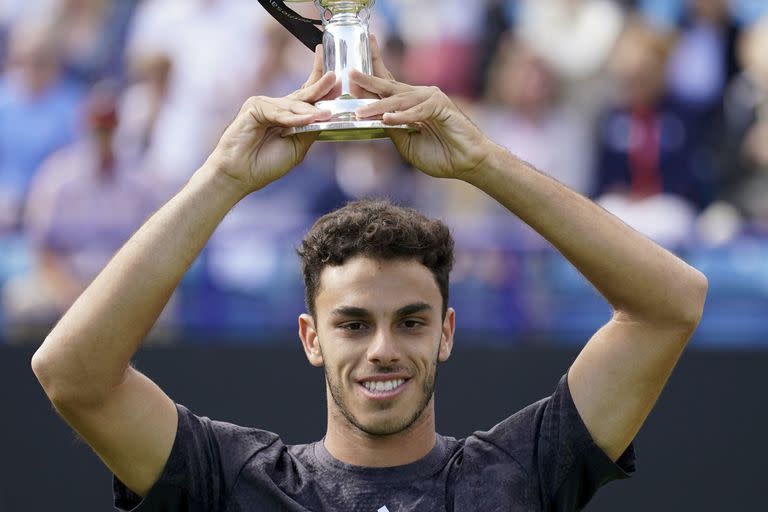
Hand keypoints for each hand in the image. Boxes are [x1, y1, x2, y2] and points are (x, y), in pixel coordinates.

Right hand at [209, 47, 334, 192]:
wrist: (241, 175)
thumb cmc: (266, 164)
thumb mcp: (297, 147)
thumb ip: (310, 129)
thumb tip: (328, 114)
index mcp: (289, 116)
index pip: (308, 95)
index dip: (321, 83)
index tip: (336, 74)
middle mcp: (278, 107)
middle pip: (304, 93)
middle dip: (321, 86)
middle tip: (335, 77)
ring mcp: (265, 105)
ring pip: (293, 104)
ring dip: (310, 110)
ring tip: (327, 114)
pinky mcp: (254, 107)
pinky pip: (278, 111)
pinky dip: (292, 117)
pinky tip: (308, 119)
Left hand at [350, 39, 494, 179]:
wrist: (467, 163)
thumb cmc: (441, 155)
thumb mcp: (406, 144)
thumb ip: (392, 130)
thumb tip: (373, 120)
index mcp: (410, 104)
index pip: (387, 87)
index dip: (370, 78)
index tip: (352, 71)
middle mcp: (419, 97)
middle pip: (390, 86)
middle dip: (369, 79)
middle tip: (351, 73)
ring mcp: (431, 98)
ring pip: (399, 101)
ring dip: (379, 107)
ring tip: (361, 112)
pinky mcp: (441, 105)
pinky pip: (417, 111)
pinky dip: (402, 117)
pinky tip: (387, 119)